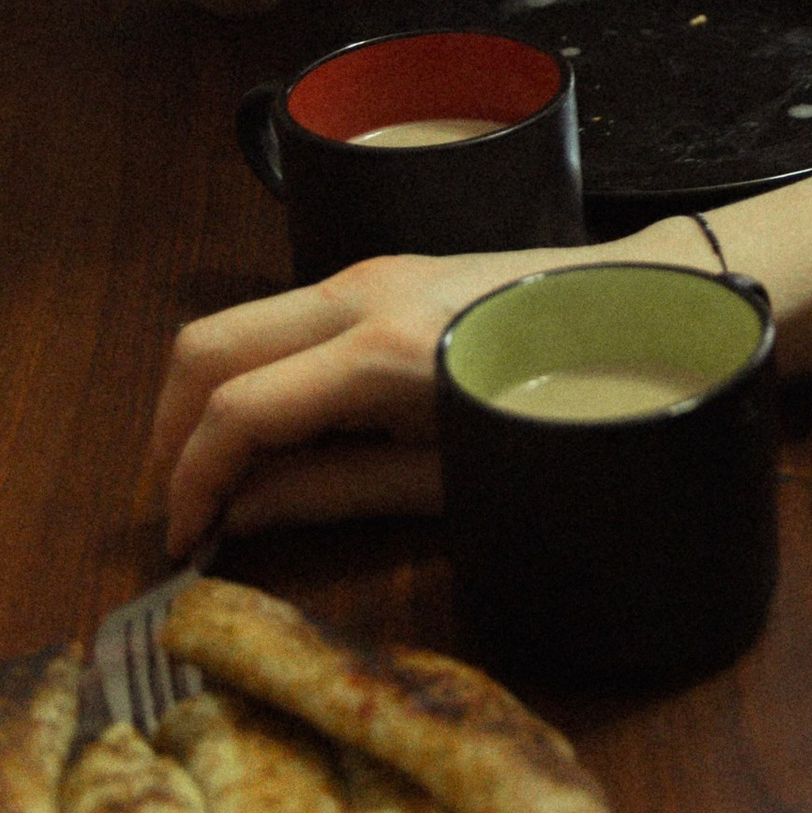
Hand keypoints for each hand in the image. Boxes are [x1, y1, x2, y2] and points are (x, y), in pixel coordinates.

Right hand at [150, 240, 599, 550]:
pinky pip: (283, 319)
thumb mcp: (453, 479)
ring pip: (236, 324)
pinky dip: (252, 373)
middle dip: (171, 429)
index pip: (236, 409)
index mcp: (380, 353)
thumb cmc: (562, 407)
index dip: (192, 481)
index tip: (184, 541)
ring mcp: (367, 272)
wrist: (640, 312)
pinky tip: (277, 433)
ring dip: (206, 396)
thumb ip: (336, 492)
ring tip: (222, 476)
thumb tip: (239, 515)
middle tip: (183, 504)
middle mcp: (358, 293)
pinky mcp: (380, 271)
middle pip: (205, 345)